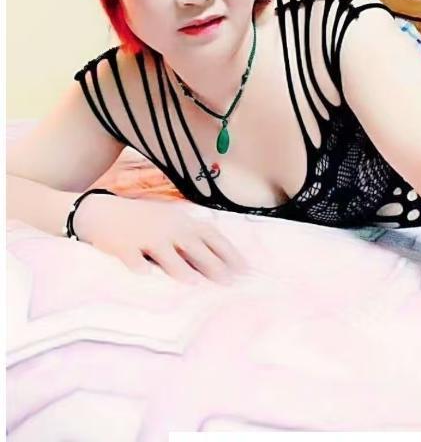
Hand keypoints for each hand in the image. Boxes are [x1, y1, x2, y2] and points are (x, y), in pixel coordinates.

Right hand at [73, 193, 246, 283]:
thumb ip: (190, 235)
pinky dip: (139, 267)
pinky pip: (132, 258)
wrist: (101, 211)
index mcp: (180, 221)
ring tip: (195, 283)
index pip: (210, 236)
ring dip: (180, 268)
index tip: (244, 269)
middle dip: (212, 264)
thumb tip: (218, 258)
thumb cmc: (140, 220)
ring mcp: (144, 236)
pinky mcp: (123, 246)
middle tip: (229, 283)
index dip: (228, 252)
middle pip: (193, 246)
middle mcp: (166, 227)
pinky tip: (145, 277)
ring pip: (165, 253)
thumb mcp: (168, 221)